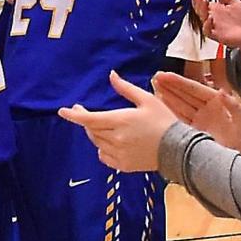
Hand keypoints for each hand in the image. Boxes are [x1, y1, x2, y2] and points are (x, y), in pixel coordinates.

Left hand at [59, 71, 174, 171]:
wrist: (178, 149)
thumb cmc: (164, 121)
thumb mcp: (147, 99)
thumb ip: (125, 88)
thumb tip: (111, 75)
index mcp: (120, 120)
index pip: (89, 119)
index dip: (74, 116)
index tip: (63, 111)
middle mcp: (116, 138)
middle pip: (91, 130)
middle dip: (86, 120)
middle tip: (84, 112)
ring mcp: (119, 154)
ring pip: (97, 143)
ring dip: (95, 133)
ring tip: (102, 125)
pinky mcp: (123, 165)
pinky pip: (104, 156)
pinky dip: (103, 148)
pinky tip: (110, 142)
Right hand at [151, 71, 240, 153]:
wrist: (236, 164)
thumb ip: (234, 106)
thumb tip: (222, 92)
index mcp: (216, 103)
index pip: (195, 89)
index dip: (180, 82)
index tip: (167, 76)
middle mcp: (205, 110)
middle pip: (184, 95)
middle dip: (170, 86)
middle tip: (156, 78)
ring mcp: (196, 121)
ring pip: (178, 105)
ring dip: (166, 96)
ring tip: (154, 87)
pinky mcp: (190, 133)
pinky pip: (176, 119)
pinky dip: (167, 112)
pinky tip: (158, 104)